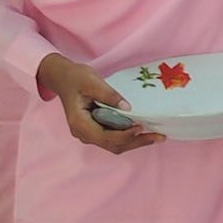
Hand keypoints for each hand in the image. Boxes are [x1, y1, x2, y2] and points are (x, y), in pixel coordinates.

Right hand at [38, 54, 165, 154]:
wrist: (64, 78)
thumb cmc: (75, 78)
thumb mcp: (91, 81)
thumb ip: (109, 95)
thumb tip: (128, 108)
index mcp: (80, 123)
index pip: (105, 136)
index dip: (124, 135)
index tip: (141, 127)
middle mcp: (84, 133)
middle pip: (112, 145)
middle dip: (136, 142)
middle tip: (159, 136)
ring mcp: (89, 133)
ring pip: (114, 144)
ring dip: (135, 142)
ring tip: (156, 136)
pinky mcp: (95, 129)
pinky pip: (113, 138)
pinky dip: (129, 137)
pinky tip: (144, 131)